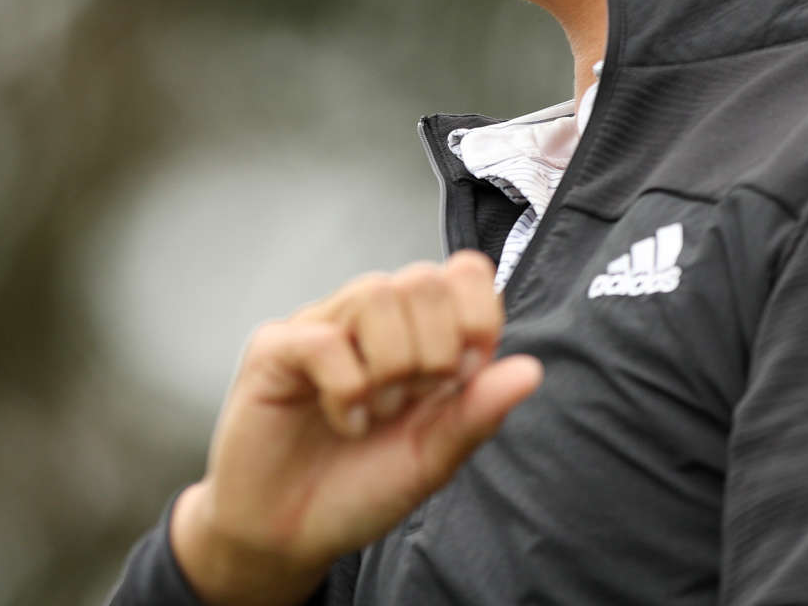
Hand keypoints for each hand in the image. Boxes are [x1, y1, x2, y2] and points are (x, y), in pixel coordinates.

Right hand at [170, 250, 543, 605]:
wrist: (288, 535)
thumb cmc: (358, 489)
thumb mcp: (432, 460)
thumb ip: (477, 413)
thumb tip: (530, 370)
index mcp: (418, 332)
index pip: (464, 273)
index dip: (477, 315)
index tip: (464, 374)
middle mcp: (371, 319)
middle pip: (422, 280)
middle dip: (434, 350)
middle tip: (412, 402)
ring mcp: (322, 326)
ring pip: (375, 294)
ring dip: (390, 367)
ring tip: (376, 411)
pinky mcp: (276, 349)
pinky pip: (324, 340)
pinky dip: (347, 390)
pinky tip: (345, 421)